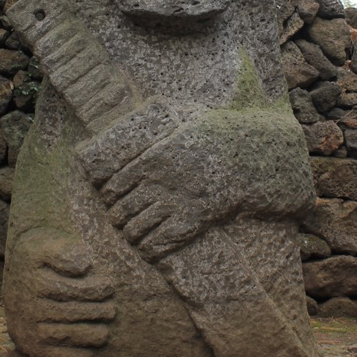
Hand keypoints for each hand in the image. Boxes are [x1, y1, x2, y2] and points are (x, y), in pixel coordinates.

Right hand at [5, 229, 114, 356]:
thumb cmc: (39, 257)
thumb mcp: (45, 245)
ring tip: (104, 333)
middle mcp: (27, 309)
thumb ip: (63, 252)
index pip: (71, 290)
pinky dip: (73, 356)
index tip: (110, 286)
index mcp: (34, 283)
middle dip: (95, 312)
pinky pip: (53, 356)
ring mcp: (28, 329)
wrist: (17, 275)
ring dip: (88, 336)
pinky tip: (90, 351)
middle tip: (112, 311)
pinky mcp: (30, 346)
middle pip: (69, 314)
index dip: (95, 289)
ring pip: (63, 335)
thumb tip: (83, 266)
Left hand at [76, 104, 314, 260]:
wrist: (247, 157)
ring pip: (138, 228)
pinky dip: (150, 248)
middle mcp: (158, 183)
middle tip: (119, 220)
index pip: (115, 185)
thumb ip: (165, 122)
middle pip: (123, 209)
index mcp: (152, 159)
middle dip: (118, 218)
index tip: (111, 199)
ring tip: (131, 236)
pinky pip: (161, 240)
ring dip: (132, 235)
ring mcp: (174, 203)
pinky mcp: (191, 220)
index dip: (109, 196)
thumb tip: (153, 106)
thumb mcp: (186, 120)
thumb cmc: (217, 135)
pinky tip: (148, 249)